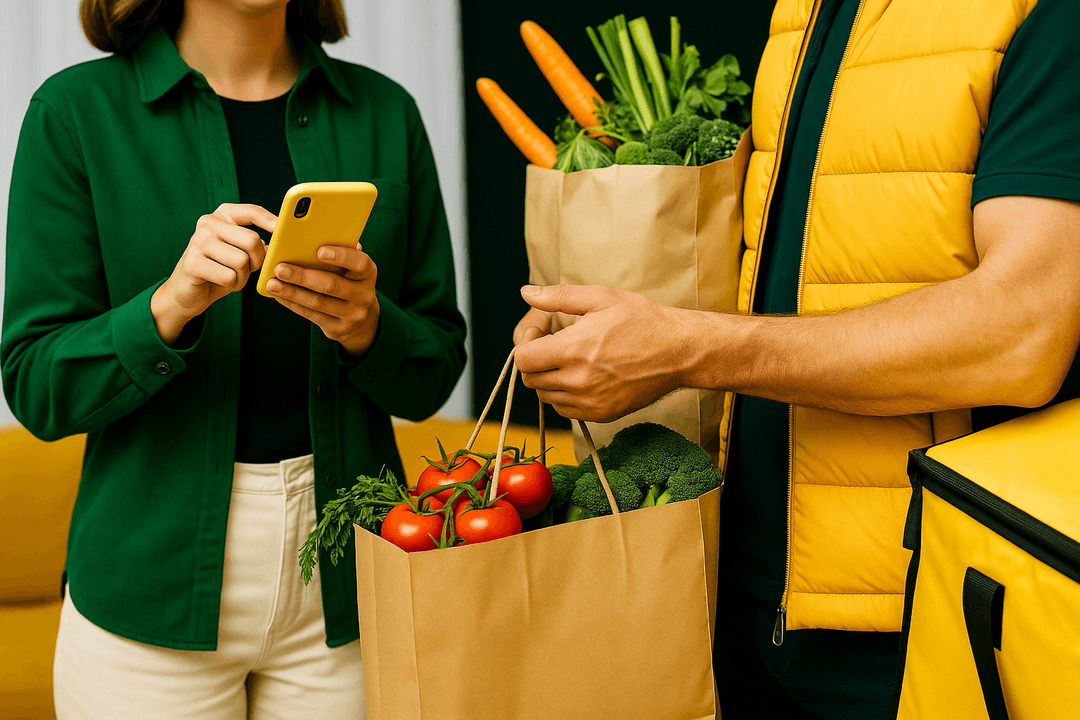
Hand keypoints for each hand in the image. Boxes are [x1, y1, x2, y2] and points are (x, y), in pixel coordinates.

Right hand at [152, 203, 272, 344]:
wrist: (188, 292)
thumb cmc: (222, 270)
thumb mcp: (242, 253)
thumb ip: (259, 245)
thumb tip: (285, 242)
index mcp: (222, 215)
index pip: (251, 212)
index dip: (270, 220)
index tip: (283, 229)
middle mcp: (208, 223)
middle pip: (252, 240)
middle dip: (258, 261)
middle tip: (249, 269)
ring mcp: (198, 241)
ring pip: (242, 261)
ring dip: (243, 277)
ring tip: (233, 277)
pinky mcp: (192, 263)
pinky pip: (230, 276)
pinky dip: (233, 285)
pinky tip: (222, 283)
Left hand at [264, 244, 380, 356]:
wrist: (362, 320)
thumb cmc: (349, 283)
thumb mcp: (352, 270)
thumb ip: (339, 256)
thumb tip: (312, 239)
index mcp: (368, 273)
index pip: (360, 263)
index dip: (341, 256)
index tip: (319, 250)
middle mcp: (364, 295)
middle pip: (332, 285)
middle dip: (303, 276)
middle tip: (280, 268)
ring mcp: (353, 314)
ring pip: (318, 302)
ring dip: (292, 292)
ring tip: (272, 284)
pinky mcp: (339, 329)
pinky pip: (312, 316)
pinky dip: (293, 304)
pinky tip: (279, 296)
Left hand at [514, 284, 693, 421]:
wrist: (678, 351)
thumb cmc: (642, 319)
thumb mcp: (601, 297)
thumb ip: (558, 296)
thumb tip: (526, 293)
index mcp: (573, 349)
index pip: (523, 358)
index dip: (525, 343)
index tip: (541, 333)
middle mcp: (578, 380)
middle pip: (531, 379)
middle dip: (535, 361)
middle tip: (553, 345)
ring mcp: (590, 401)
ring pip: (546, 397)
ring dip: (549, 379)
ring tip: (570, 359)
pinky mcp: (601, 414)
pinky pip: (565, 410)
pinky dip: (565, 395)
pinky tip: (581, 376)